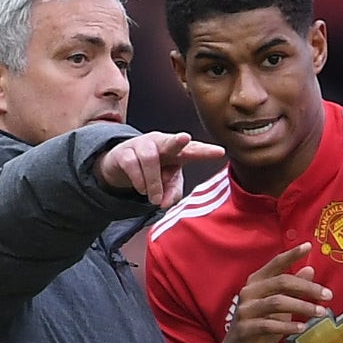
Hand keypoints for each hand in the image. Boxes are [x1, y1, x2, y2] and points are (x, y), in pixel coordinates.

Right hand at [95, 131, 223, 207]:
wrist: (121, 165)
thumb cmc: (153, 171)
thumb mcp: (167, 184)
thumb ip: (171, 194)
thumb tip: (163, 204)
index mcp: (178, 151)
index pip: (194, 150)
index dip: (206, 151)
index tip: (221, 152)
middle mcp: (161, 143)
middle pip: (171, 141)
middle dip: (178, 141)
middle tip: (185, 138)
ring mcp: (142, 145)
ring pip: (149, 159)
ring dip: (153, 183)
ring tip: (154, 198)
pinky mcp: (125, 151)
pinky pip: (133, 166)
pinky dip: (139, 182)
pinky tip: (142, 189)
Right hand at [216, 242, 331, 342]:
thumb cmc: (260, 325)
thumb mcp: (278, 305)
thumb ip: (292, 288)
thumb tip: (310, 269)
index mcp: (256, 282)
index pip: (276, 263)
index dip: (292, 254)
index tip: (309, 246)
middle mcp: (249, 292)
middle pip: (281, 282)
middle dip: (307, 287)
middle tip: (328, 295)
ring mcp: (245, 310)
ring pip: (277, 302)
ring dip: (302, 307)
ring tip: (321, 313)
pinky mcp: (244, 329)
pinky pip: (268, 325)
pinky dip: (287, 326)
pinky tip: (302, 328)